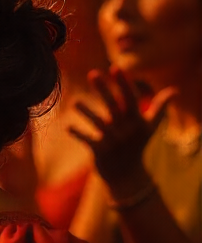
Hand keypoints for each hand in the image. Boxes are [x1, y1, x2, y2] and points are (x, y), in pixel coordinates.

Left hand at [68, 67, 174, 194]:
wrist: (126, 175)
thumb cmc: (136, 146)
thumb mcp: (150, 127)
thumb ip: (160, 108)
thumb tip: (176, 91)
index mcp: (137, 121)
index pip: (130, 98)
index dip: (123, 83)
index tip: (115, 68)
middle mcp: (125, 129)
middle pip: (113, 106)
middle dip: (104, 90)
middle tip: (93, 74)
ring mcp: (112, 141)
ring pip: (98, 123)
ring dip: (87, 112)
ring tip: (75, 102)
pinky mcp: (100, 152)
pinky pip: (88, 140)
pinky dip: (78, 134)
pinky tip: (67, 126)